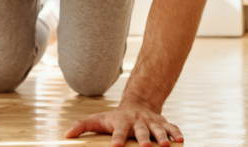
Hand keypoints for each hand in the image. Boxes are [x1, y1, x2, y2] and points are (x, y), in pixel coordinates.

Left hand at [64, 103, 182, 146]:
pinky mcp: (162, 123)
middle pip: (141, 131)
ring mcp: (151, 123)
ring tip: (166, 146)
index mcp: (122, 123)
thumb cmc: (114, 117)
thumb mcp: (97, 119)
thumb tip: (66, 135)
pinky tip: (181, 140)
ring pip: (158, 130)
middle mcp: (137, 122)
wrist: (137, 104)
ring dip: (162, 137)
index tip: (116, 146)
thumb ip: (82, 126)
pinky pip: (171, 127)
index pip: (119, 132)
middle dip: (144, 138)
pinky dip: (176, 133)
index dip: (117, 138)